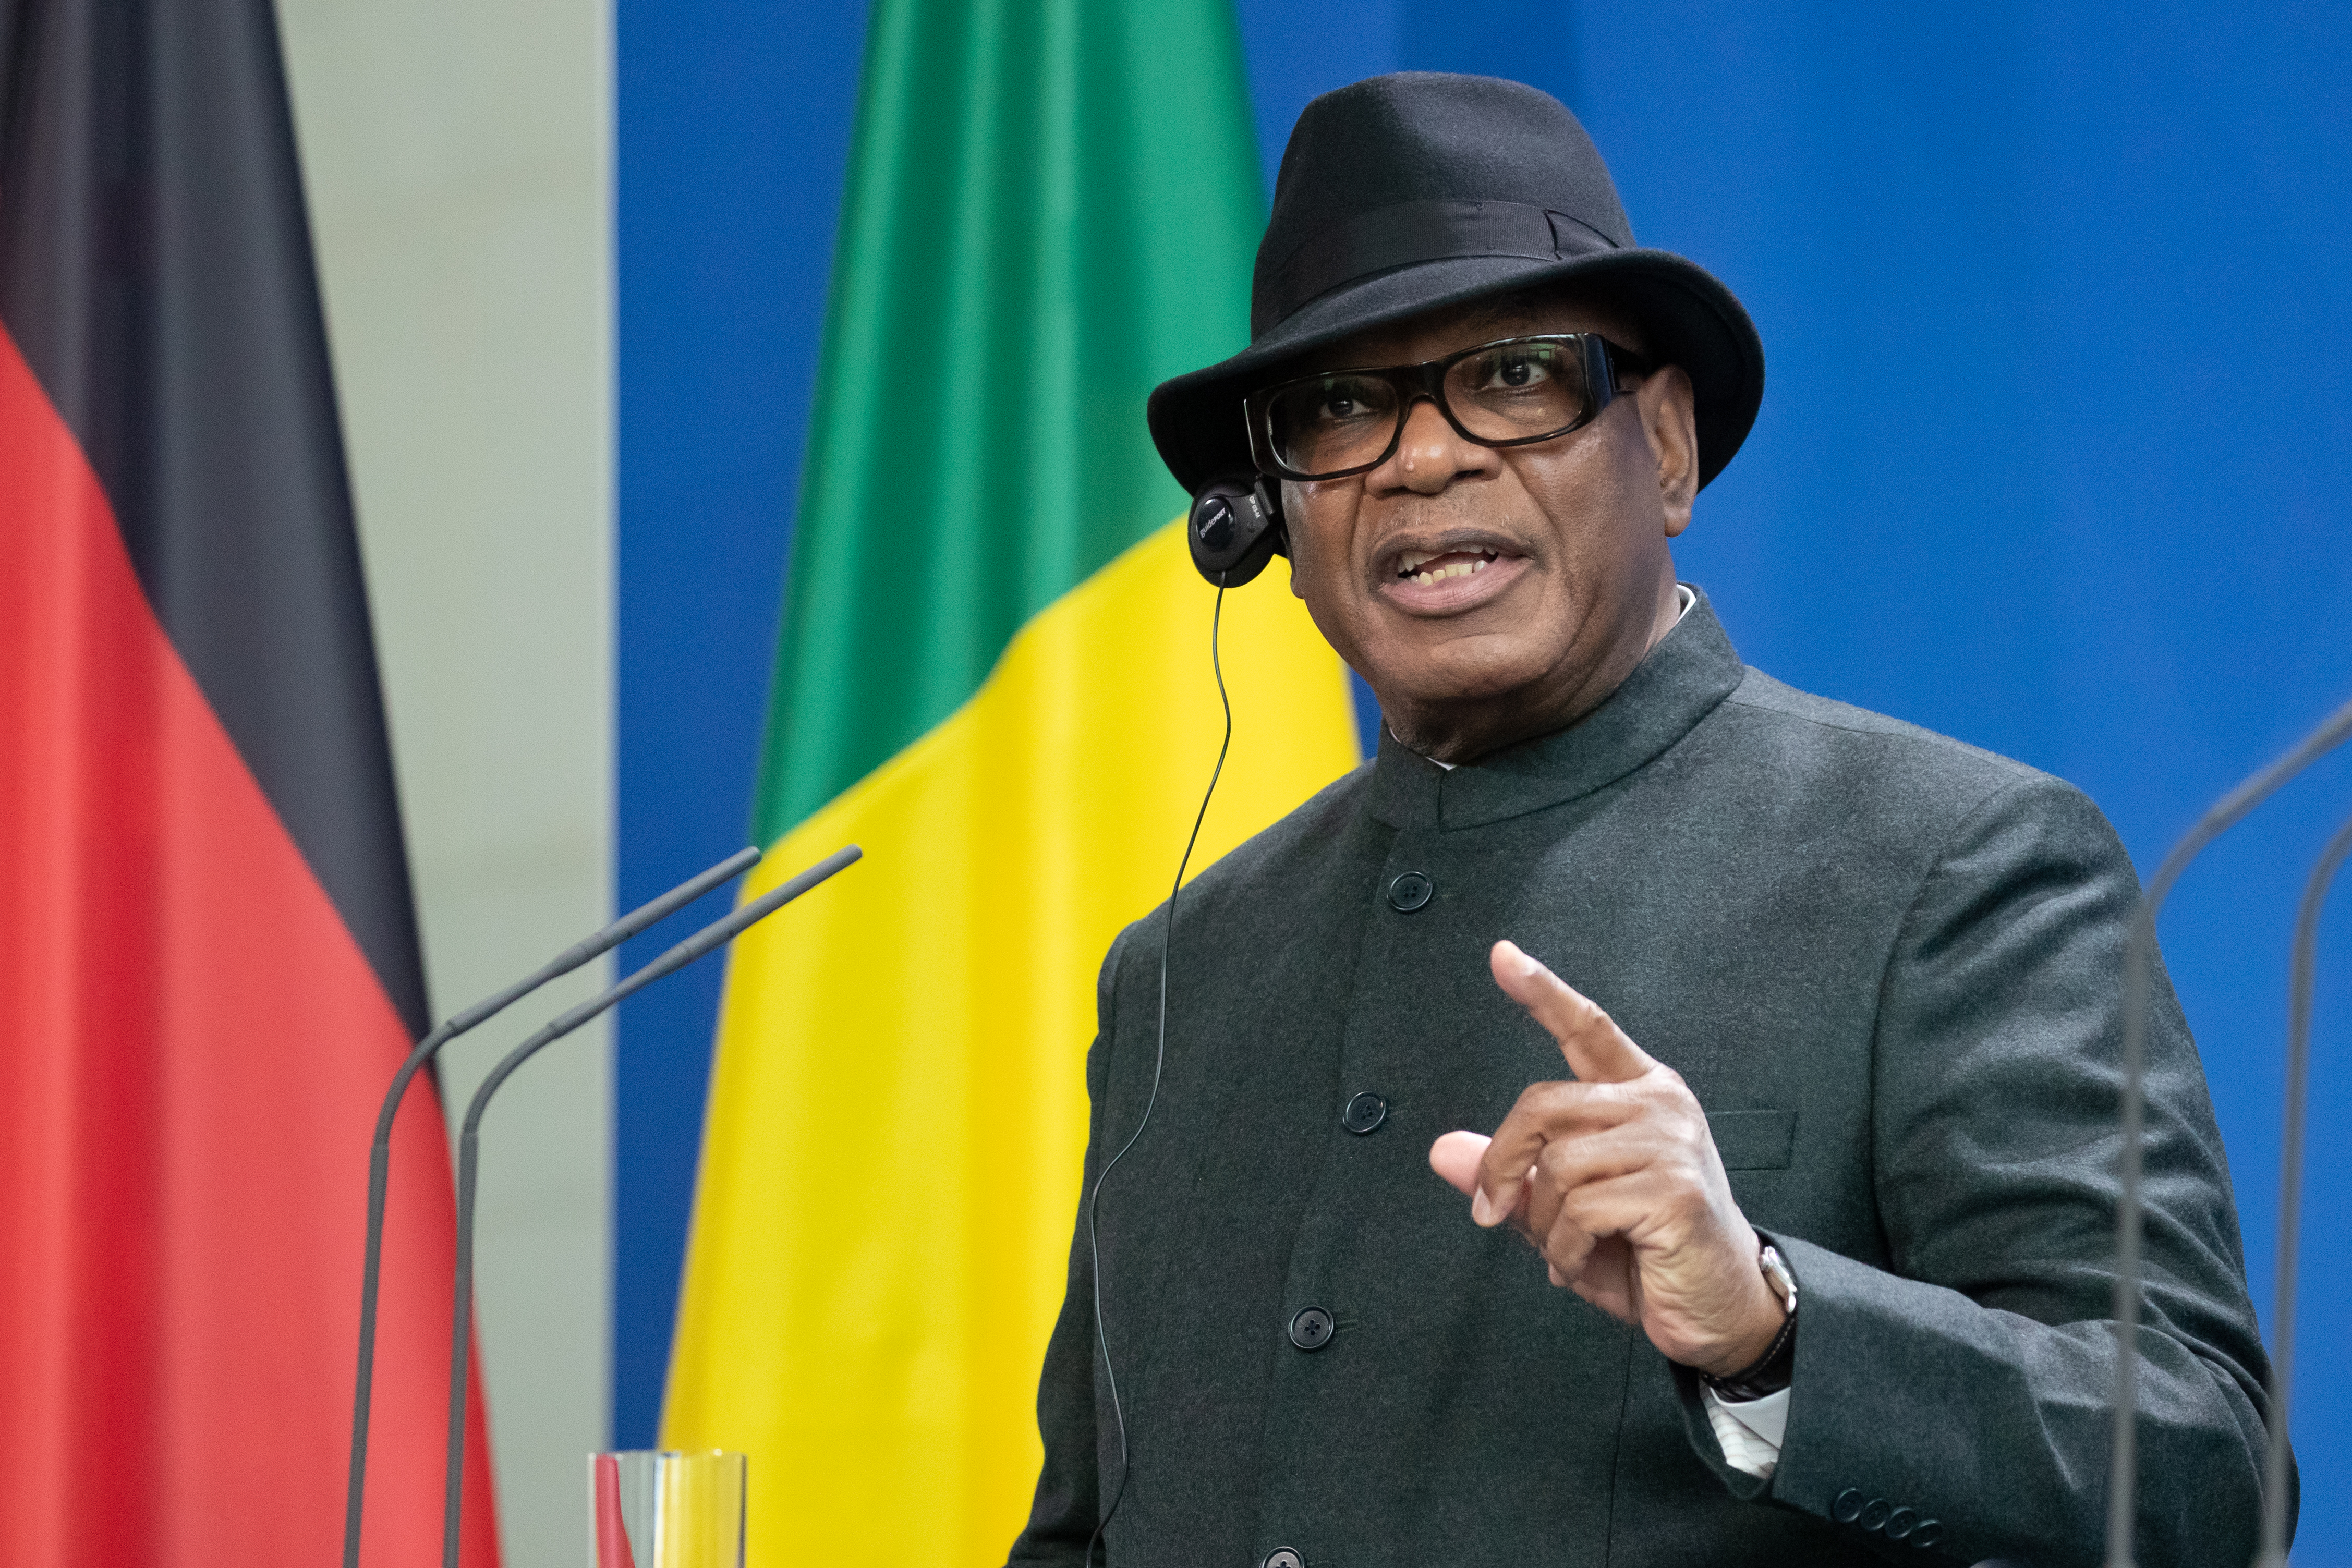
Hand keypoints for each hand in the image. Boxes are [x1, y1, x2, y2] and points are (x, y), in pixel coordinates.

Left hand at [1428, 940, 1783, 1376]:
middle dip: (1502, 1164)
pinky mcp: (1674, 1191)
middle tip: (1490, 1212)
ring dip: (1543, 1223)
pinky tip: (1581, 1265)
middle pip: (1542, 1106)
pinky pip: (1580, 1210)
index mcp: (1640, 1093)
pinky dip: (1564, 1250)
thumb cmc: (1643, 1253)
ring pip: (1559, 1166)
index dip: (1543, 991)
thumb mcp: (1565, 1211)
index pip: (1588, 1029)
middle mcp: (1659, 1105)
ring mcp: (1671, 1144)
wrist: (1718, 1310)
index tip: (1502, 954)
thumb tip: (1441, 1149)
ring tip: (1565, 1251)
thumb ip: (1513, 1174)